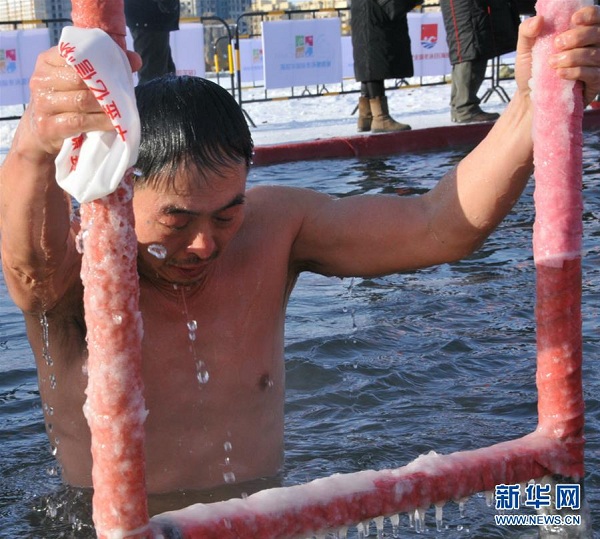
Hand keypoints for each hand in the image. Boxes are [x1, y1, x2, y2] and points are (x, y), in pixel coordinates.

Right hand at [24, 47, 141, 156]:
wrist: (42, 131)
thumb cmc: (66, 100)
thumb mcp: (78, 80)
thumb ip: (103, 66)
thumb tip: (136, 59)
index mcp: (47, 61)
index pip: (74, 54)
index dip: (99, 61)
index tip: (118, 69)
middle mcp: (41, 79)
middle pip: (79, 79)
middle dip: (104, 87)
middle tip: (123, 94)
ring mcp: (42, 103)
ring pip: (81, 101)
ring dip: (105, 106)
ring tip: (120, 109)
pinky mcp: (48, 126)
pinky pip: (80, 122)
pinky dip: (100, 122)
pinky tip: (112, 123)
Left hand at [515, 5, 599, 105]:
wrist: (528, 98)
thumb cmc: (532, 72)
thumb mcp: (525, 50)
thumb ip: (527, 32)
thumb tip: (539, 19)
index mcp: (578, 33)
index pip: (595, 17)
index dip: (590, 15)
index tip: (574, 19)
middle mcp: (591, 46)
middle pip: (598, 33)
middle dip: (578, 36)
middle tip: (558, 44)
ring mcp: (595, 65)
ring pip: (595, 54)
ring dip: (573, 57)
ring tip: (552, 63)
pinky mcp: (594, 83)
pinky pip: (593, 74)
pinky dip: (576, 72)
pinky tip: (560, 74)